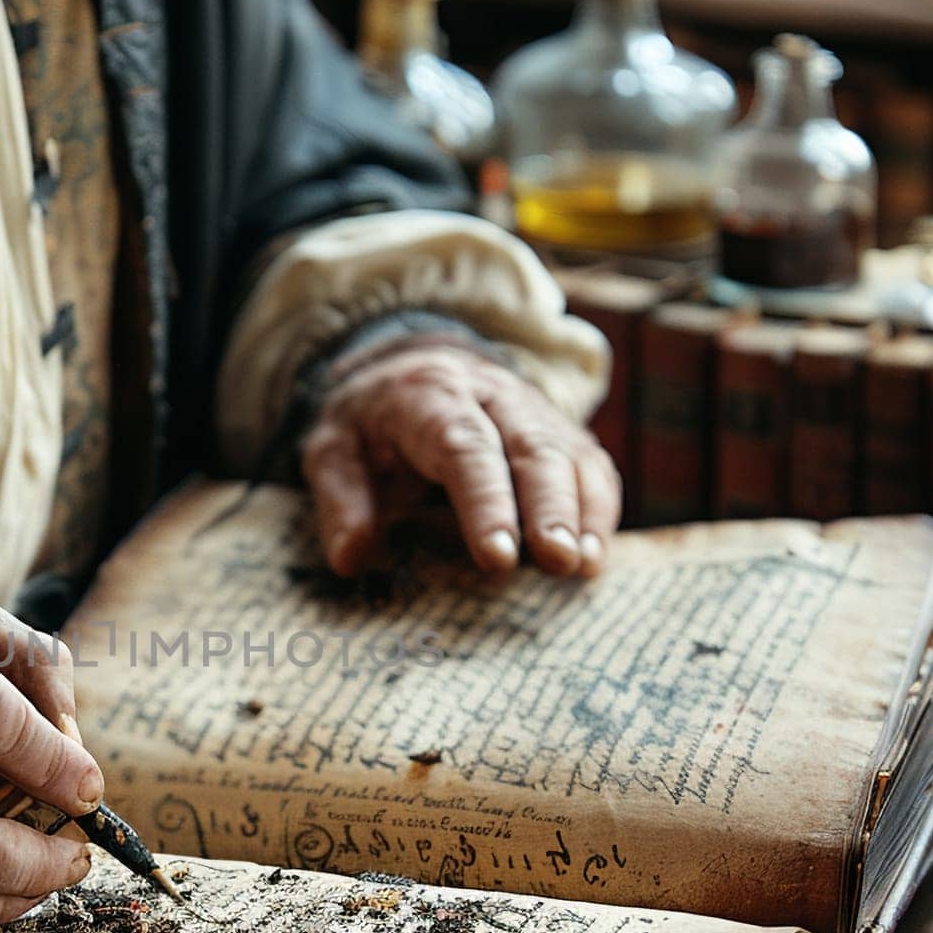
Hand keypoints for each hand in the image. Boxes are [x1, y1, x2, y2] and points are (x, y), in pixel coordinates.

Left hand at [300, 341, 621, 578]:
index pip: (464, 447)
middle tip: (557, 561)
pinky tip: (595, 556)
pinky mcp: (561, 431)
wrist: (410, 367)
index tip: (498, 556)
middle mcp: (491, 395)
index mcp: (430, 397)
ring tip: (582, 565)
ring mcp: (533, 410)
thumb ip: (341, 500)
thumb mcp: (333, 450)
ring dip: (582, 510)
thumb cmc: (371, 425)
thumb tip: (351, 558)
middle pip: (531, 447)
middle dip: (548, 506)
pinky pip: (591, 464)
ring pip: (570, 453)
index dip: (485, 501)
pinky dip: (599, 509)